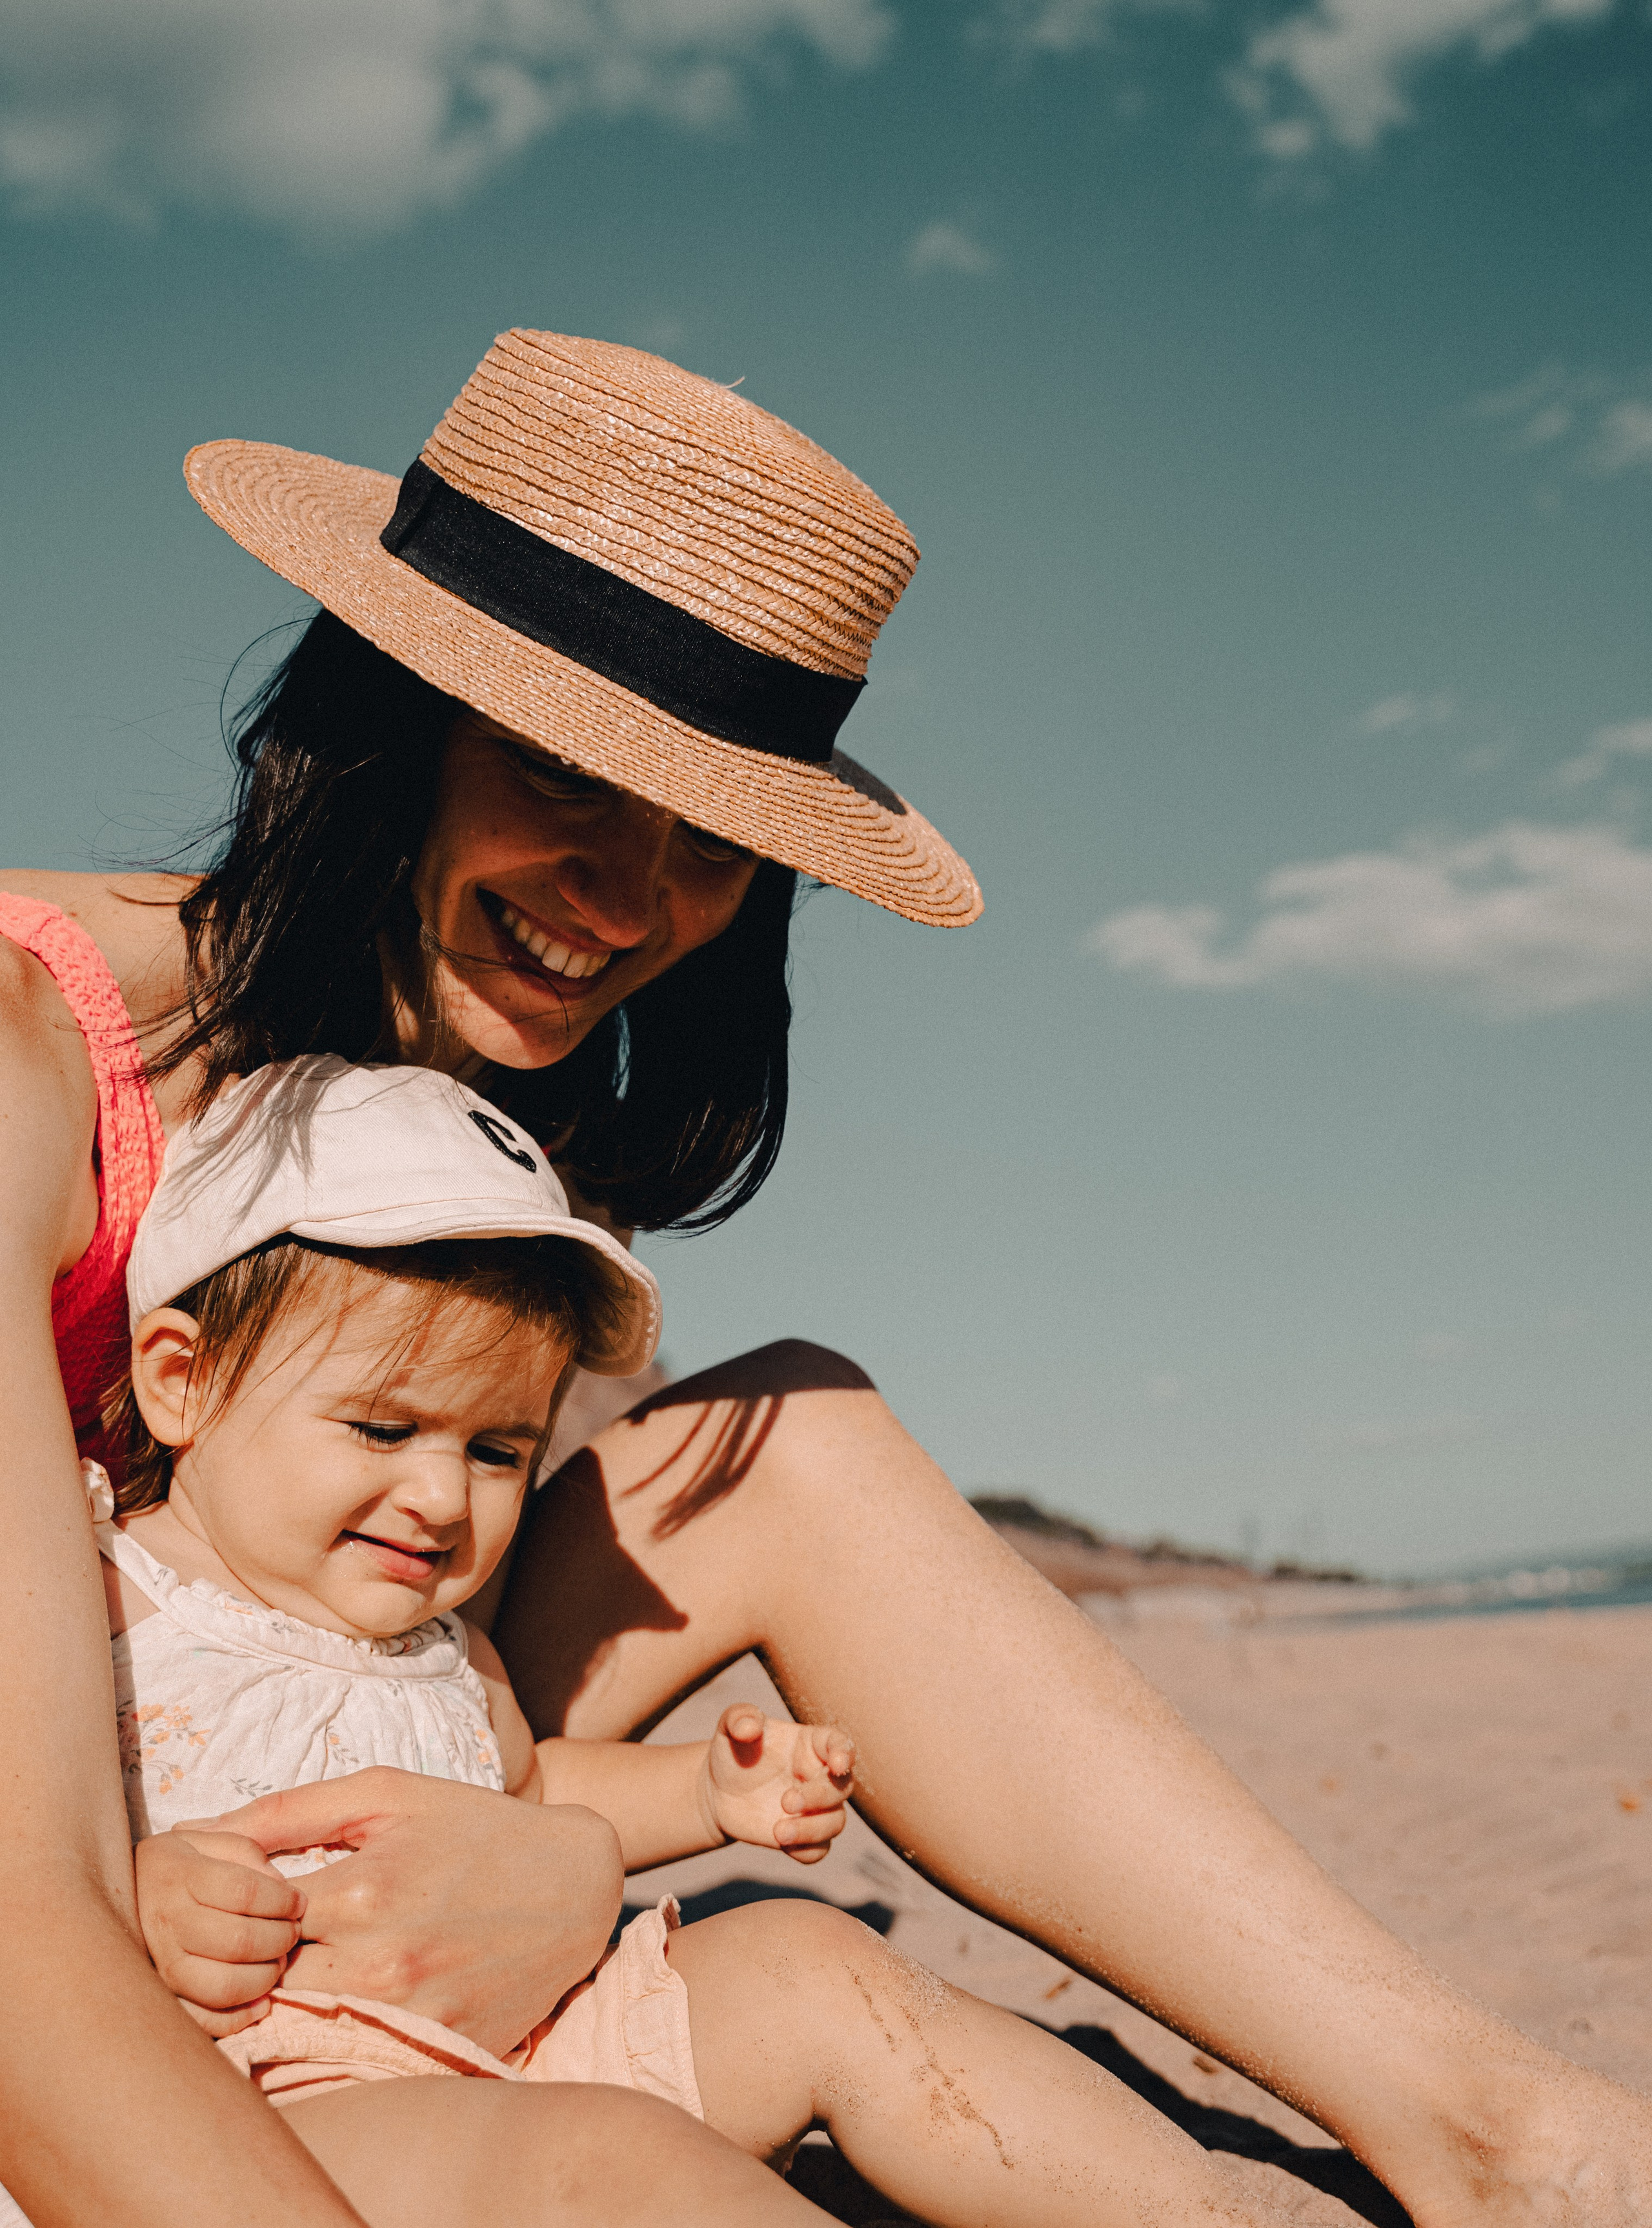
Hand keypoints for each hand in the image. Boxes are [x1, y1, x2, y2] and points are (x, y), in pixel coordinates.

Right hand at [133, 1828, 303, 2037]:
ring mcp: (160, 1964)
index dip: (282, 1901)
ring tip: (278, 1963)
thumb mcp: (209, 1841)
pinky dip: (237, 2020)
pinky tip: (260, 2004)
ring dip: (264, 1979)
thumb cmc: (180, 1864)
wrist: (125, 1893)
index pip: (244, 1892)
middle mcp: (168, 1922)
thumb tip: (280, 1887)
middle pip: (238, 1942)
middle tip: (292, 1932)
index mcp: (183, 1876)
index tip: (299, 1902)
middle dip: (280, 1940)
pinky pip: (200, 2020)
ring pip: (222, 1986)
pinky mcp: (161, 1995)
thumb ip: (247, 1854)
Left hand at [187, 1767, 624, 2058]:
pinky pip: (354, 2057)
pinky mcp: (433, 2048)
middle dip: (244, 1966)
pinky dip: (337, 2035)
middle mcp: (378, 1962)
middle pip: (260, 1990)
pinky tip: (349, 1999)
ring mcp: (407, 2014)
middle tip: (258, 1942)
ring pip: (299, 2031)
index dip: (223, 1915)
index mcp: (359, 1891)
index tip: (235, 1902)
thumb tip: (196, 1832)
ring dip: (285, 2003)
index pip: (240, 1924)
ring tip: (304, 1966)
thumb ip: (287, 1811)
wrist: (574, 1883)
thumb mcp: (385, 1794)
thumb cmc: (472, 1827)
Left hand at [698, 1706, 854, 1863]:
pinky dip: (807, 1851)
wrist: (718, 1790)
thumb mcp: (730, 1728)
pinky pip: (818, 1850)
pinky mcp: (803, 1837)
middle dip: (820, 1797)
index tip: (837, 1764)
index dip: (844, 1753)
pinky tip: (783, 1844)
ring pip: (835, 1823)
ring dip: (812, 1829)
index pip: (839, 1744)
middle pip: (841, 1788)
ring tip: (779, 1831)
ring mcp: (814, 1809)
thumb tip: (749, 1726)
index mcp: (810, 1744)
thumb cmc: (733, 1751)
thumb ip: (740, 1718)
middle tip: (787, 1801)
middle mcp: (819, 1776)